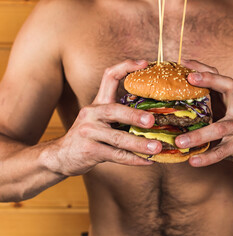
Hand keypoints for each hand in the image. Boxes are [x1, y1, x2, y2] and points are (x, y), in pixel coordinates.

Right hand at [52, 60, 161, 175]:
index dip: (126, 67)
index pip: (109, 76)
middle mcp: (92, 113)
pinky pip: (116, 155)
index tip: (144, 63)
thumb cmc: (89, 136)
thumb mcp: (99, 120)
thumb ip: (120, 115)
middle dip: (134, 116)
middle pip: (115, 110)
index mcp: (98, 103)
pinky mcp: (89, 150)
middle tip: (152, 120)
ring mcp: (89, 132)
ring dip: (140, 144)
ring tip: (157, 147)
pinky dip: (134, 159)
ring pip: (118, 138)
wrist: (61, 156)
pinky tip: (148, 160)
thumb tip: (154, 115)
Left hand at [175, 60, 232, 171]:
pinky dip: (207, 157)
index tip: (185, 62)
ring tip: (179, 142)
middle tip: (188, 78)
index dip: (205, 69)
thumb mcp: (223, 118)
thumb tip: (173, 109)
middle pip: (228, 88)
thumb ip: (206, 111)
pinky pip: (223, 152)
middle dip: (209, 80)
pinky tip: (193, 161)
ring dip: (198, 135)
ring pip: (219, 128)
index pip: (221, 78)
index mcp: (231, 102)